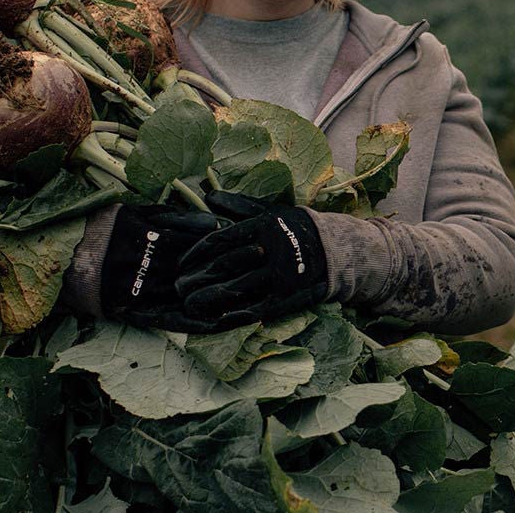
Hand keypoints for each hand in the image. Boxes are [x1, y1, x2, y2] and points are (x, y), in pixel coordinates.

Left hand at [98, 192, 327, 332]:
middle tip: (178, 288)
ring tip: (190, 306)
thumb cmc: (296, 228)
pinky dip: (236, 315)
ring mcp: (279, 275)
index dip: (196, 254)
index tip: (180, 265)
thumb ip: (239, 205)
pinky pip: (257, 308)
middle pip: (224, 266)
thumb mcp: (270, 212)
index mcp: (261, 226)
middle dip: (197, 278)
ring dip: (210, 299)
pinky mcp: (288, 296)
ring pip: (237, 288)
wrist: (336, 250)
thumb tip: (209, 195)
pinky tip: (218, 319)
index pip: (220, 240)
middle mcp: (268, 249)